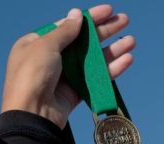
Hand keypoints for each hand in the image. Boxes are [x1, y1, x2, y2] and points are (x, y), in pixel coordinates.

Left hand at [1, 4, 134, 127]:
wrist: (32, 113)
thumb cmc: (32, 76)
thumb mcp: (45, 46)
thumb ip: (65, 31)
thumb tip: (77, 14)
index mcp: (37, 44)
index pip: (67, 26)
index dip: (89, 18)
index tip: (108, 10)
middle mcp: (51, 58)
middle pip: (83, 41)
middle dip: (105, 31)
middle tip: (125, 21)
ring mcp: (64, 76)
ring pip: (93, 60)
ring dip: (112, 50)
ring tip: (131, 41)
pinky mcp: (75, 92)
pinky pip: (96, 78)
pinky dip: (111, 69)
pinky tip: (126, 60)